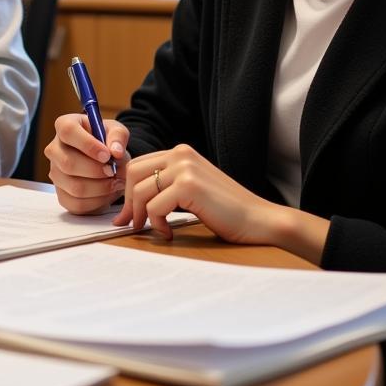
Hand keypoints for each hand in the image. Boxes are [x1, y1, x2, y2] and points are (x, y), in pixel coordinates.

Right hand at [45, 113, 128, 213]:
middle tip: (113, 171)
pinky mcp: (61, 194)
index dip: (87, 144)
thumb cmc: (108, 142)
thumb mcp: (116, 132)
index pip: (67, 131)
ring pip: (74, 187)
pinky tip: (107, 192)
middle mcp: (54, 149)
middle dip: (96, 171)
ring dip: (100, 187)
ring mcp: (55, 173)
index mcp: (64, 125)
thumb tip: (115, 152)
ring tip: (114, 182)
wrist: (107, 162)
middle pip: (68, 163)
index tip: (107, 155)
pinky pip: (77, 204)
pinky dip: (98, 201)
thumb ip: (118, 137)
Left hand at [113, 143, 290, 243]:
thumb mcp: (192, 189)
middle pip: (133, 174)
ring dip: (143, 217)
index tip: (127, 215)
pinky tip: (170, 233)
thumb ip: (167, 186)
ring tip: (158, 231)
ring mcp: (184, 167)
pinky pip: (154, 207)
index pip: (138, 165)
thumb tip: (131, 204)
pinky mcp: (188, 185)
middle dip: (128, 203)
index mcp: (181, 152)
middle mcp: (180, 154)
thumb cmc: (226, 210)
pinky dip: (157, 224)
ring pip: (140, 192)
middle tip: (133, 225)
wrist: (258, 219)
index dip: (127, 191)